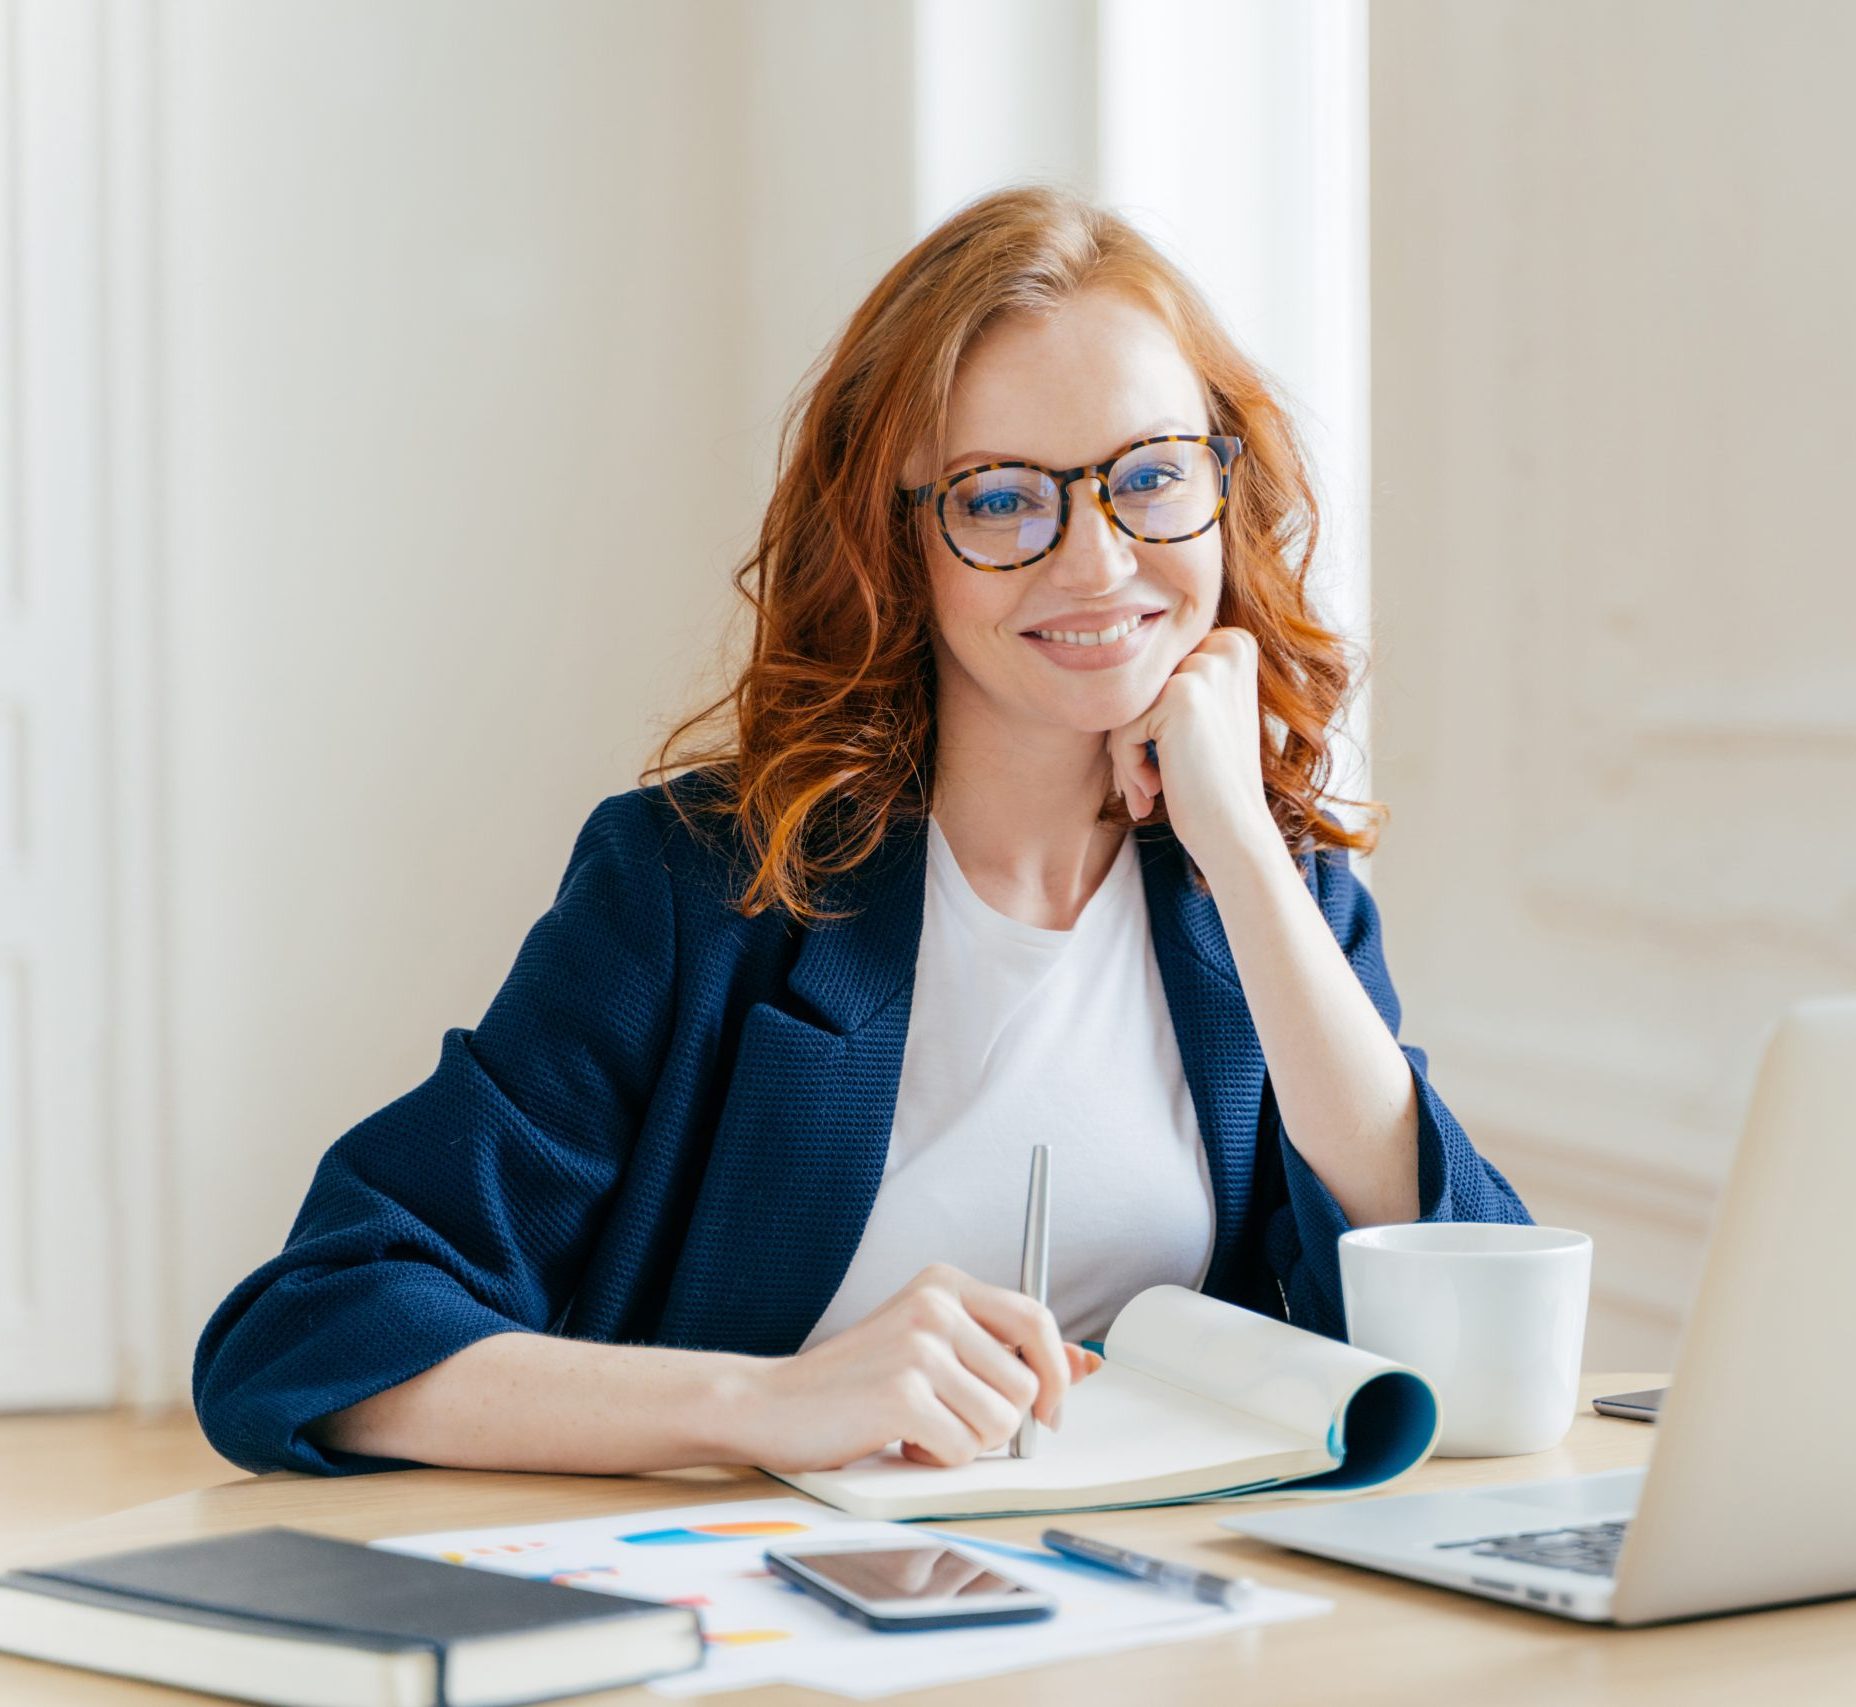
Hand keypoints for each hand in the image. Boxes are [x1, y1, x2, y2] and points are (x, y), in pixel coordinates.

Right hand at [739, 1262, 1105, 1473]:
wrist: (772, 1403)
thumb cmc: (855, 1382)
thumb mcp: (933, 1349)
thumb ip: (1005, 1353)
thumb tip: (1086, 1363)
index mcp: (945, 1283)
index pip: (1036, 1319)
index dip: (1055, 1373)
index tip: (1050, 1411)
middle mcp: (935, 1304)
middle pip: (1027, 1385)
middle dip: (1001, 1422)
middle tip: (953, 1422)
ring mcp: (919, 1346)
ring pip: (1002, 1423)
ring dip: (966, 1442)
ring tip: (919, 1426)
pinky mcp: (903, 1393)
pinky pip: (963, 1448)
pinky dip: (937, 1459)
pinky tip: (900, 1439)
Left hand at [1105, 626, 1275, 864]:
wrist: (1236, 833)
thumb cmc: (1212, 783)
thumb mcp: (1202, 717)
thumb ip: (1169, 680)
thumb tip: (1104, 652)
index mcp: (1234, 644)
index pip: (1156, 673)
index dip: (1147, 720)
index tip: (1160, 760)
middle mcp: (1224, 647)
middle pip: (1141, 688)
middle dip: (1131, 738)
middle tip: (1146, 785)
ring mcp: (1205, 668)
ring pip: (1127, 706)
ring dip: (1125, 756)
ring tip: (1145, 792)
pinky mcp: (1183, 696)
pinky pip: (1123, 726)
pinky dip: (1127, 764)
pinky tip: (1154, 791)